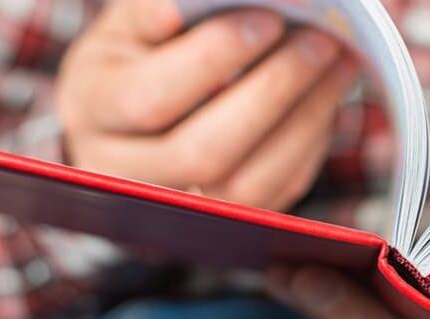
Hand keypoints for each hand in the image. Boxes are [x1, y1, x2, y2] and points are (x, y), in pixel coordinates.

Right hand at [57, 0, 357, 210]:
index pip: (149, 97)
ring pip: (244, 187)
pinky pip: (272, 197)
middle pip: (202, 153)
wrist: (127, 109)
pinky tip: (327, 99)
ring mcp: (169, 207)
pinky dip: (308, 146)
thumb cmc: (139, 50)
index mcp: (91, 108)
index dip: (213, 59)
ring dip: (303, 122)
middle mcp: (119, 170)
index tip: (268, 18)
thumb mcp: (136, 21)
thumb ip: (164, 8)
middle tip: (318, 42)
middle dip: (272, 92)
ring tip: (338, 65)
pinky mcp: (219, 221)